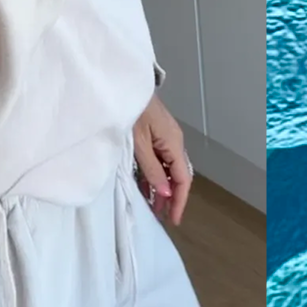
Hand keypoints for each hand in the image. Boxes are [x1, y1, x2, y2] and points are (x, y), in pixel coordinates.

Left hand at [133, 94, 191, 225]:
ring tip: (153, 207)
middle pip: (178, 174)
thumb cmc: (131, 113)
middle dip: (172, 197)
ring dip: (163, 188)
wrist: (124, 86)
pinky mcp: (157, 134)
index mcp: (173, 143)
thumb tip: (165, 194)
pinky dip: (156, 175)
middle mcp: (174, 141)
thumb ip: (151, 170)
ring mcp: (166, 137)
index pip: (183, 178)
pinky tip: (147, 187)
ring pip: (169, 168)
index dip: (179, 200)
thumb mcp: (138, 145)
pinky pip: (161, 160)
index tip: (174, 220)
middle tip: (162, 217)